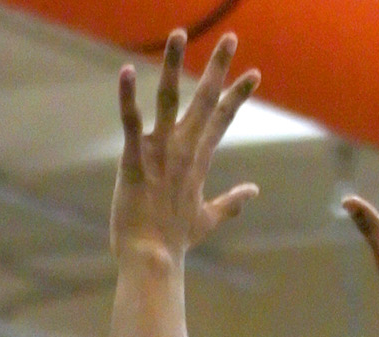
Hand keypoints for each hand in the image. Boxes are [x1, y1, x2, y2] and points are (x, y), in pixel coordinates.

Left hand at [110, 30, 258, 263]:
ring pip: (169, 99)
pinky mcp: (135, 160)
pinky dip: (127, 97)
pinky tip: (124, 71)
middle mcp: (183, 150)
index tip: (253, 74)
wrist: (152, 261)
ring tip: (177, 33)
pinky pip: (131, 122)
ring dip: (172, 64)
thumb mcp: (208, 219)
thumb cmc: (175, 242)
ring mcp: (160, 152)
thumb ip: (231, 202)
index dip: (237, 95)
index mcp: (199, 160)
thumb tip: (254, 192)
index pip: (222, 119)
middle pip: (204, 100)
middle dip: (218, 68)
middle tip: (231, 38)